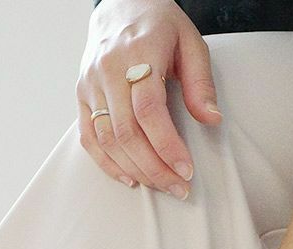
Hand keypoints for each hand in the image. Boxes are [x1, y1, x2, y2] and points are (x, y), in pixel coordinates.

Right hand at [78, 0, 221, 193]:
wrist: (120, 5)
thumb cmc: (158, 25)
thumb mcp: (190, 43)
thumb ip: (200, 82)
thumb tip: (211, 120)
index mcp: (138, 52)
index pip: (149, 110)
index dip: (166, 145)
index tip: (184, 169)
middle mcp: (108, 70)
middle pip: (127, 132)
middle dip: (153, 167)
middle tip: (176, 187)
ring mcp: (90, 85)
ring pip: (107, 141)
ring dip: (134, 170)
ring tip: (159, 185)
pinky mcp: (81, 96)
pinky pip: (89, 139)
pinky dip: (108, 164)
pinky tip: (130, 178)